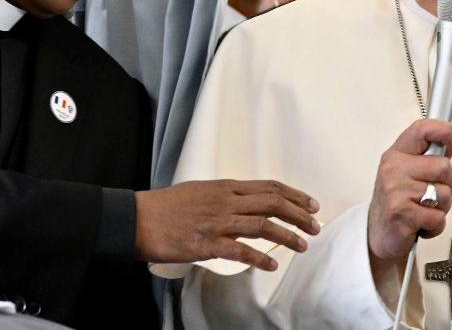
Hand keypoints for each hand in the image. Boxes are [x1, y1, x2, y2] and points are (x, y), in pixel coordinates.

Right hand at [134, 179, 320, 270]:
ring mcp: (217, 222)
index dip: (294, 195)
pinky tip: (271, 264)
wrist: (136, 218)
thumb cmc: (165, 206)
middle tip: (315, 225)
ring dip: (287, 236)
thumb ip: (223, 196)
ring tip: (303, 245)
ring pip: (262, 225)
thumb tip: (243, 202)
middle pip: (272, 203)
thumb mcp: (199, 191)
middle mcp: (225, 201)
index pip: (268, 187)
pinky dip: (259, 257)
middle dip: (299, 214)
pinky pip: (240, 250)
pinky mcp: (206, 243)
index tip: (310, 204)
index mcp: (225, 187)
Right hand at [367, 119, 451, 263]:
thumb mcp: (406, 173)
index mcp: (396, 155)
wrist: (377, 234)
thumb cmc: (396, 202)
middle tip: (432, 194)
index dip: (444, 130)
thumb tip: (450, 141)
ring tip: (423, 210)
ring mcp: (396, 191)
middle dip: (447, 184)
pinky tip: (420, 224)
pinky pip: (438, 217)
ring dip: (441, 208)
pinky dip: (435, 225)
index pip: (421, 130)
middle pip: (444, 166)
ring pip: (445, 193)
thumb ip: (428, 157)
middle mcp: (394, 169)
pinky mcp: (402, 213)